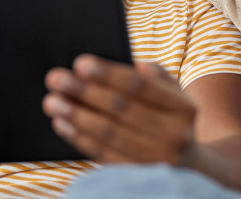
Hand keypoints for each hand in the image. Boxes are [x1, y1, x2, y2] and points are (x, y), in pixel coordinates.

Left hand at [42, 54, 198, 164]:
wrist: (188, 165)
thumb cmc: (170, 118)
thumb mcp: (174, 93)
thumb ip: (156, 75)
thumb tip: (135, 64)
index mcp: (184, 108)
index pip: (140, 86)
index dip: (108, 74)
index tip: (80, 63)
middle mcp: (174, 136)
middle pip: (120, 109)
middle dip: (84, 92)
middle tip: (55, 78)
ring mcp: (156, 159)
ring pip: (108, 133)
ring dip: (75, 115)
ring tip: (52, 101)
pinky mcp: (136, 176)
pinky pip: (102, 154)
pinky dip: (78, 137)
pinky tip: (62, 122)